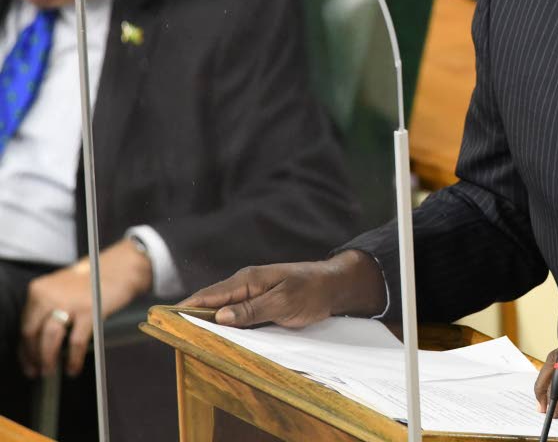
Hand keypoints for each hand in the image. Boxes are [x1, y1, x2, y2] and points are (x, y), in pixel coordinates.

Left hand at [19, 238, 151, 377]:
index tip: (27, 361)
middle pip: (32, 333)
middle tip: (38, 369)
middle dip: (33, 356)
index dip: (24, 348)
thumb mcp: (60, 288)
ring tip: (51, 371)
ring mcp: (69, 303)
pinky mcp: (89, 311)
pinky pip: (76, 342)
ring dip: (48, 359)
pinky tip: (73, 367)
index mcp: (39, 290)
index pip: (24, 325)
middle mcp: (49, 295)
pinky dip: (73, 359)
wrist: (122, 267)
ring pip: (49, 339)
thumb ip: (46, 308)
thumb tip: (38, 339)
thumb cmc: (93, 279)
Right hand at [182, 250, 386, 328]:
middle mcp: (246, 285)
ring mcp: (252, 294)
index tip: (162, 318)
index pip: (209, 295)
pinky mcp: (260, 303)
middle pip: (210, 303)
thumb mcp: (283, 302)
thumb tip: (220, 317)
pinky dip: (223, 324)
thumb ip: (253, 310)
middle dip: (189, 316)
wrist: (335, 285)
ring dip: (205, 322)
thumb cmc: (312, 291)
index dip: (185, 307)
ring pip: (222, 310)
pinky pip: (235, 314)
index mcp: (247, 280)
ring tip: (182, 337)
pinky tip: (214, 336)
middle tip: (167, 334)